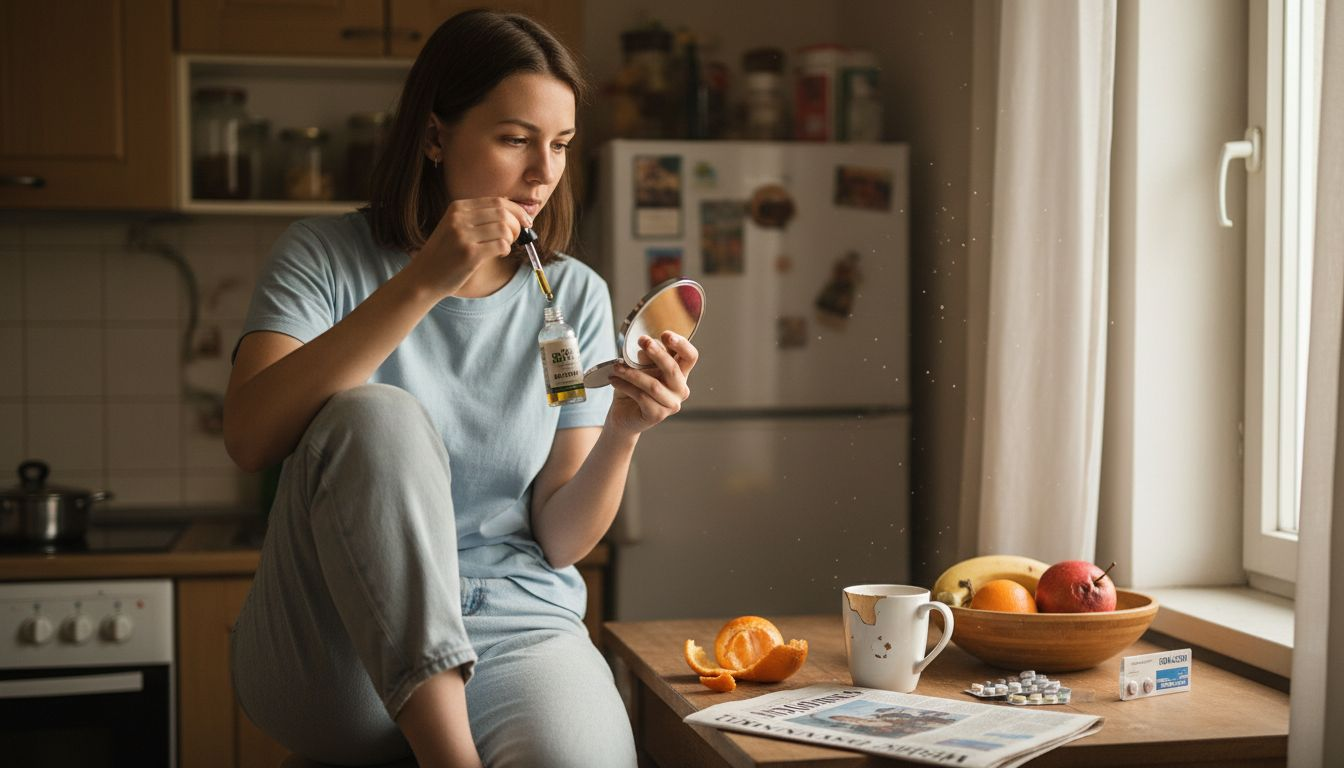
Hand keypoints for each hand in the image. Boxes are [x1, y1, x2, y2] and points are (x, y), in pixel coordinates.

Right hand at [409, 197, 531, 297]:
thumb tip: (514, 212)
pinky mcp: (469, 254)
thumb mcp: (456, 226)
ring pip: (504, 228)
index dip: (517, 210)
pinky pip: (501, 245)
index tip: (526, 220)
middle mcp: (459, 218)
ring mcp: (463, 236)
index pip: (497, 201)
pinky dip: (506, 249)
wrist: (423, 276)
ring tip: (505, 246)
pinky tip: (500, 253)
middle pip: (503, 213)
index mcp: (457, 207)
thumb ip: (479, 217)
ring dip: (511, 238)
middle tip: (518, 236)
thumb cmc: (444, 253)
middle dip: (518, 224)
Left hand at [606, 331, 698, 435]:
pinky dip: (625, 386)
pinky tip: (614, 381)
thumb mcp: (640, 367)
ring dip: (632, 373)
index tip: (665, 334)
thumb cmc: (634, 388)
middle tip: (642, 341)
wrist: (623, 415)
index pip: (690, 356)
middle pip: (673, 369)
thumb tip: (647, 342)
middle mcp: (680, 389)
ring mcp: (671, 404)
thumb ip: (646, 357)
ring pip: (653, 385)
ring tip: (616, 367)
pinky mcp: (658, 415)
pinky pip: (642, 397)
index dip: (681, 344)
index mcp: (680, 373)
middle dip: (657, 353)